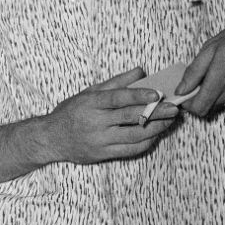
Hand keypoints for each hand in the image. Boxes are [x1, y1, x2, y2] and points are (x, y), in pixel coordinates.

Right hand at [43, 68, 179, 164]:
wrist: (51, 138)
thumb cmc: (72, 112)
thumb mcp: (89, 92)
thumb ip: (116, 82)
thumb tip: (140, 71)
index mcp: (90, 103)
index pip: (117, 98)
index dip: (138, 95)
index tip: (157, 93)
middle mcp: (95, 122)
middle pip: (129, 117)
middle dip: (155, 113)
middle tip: (174, 108)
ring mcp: (99, 140)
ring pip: (133, 136)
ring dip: (155, 129)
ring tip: (169, 121)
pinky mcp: (102, 154)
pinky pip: (129, 150)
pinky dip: (145, 143)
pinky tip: (155, 135)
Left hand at [178, 0, 224, 115]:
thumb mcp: (210, 48)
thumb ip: (193, 72)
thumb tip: (181, 90)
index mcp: (220, 80)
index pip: (199, 108)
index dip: (189, 104)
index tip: (187, 95)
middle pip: (210, 106)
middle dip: (204, 95)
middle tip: (208, 78)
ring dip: (220, 95)